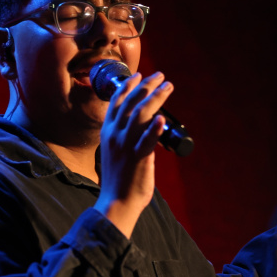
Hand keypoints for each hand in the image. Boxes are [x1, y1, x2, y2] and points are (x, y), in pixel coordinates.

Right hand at [95, 71, 172, 236]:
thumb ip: (126, 136)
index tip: (140, 75)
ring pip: (141, 115)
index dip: (128, 86)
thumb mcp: (116, 151)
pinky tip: (162, 119)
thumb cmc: (119, 179)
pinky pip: (147, 140)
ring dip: (156, 98)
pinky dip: (155, 129)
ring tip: (168, 87)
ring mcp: (126, 146)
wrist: (116, 202)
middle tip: (161, 76)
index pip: (117, 102)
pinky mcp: (138, 158)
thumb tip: (145, 125)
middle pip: (131, 102)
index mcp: (108, 132)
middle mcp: (115, 135)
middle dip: (147, 86)